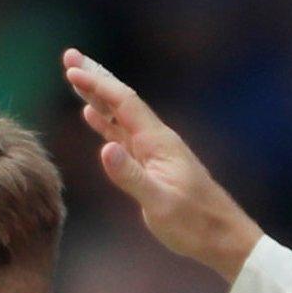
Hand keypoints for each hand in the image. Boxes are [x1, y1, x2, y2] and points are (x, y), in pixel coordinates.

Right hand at [62, 48, 263, 281]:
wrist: (222, 237)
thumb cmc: (194, 224)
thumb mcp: (160, 204)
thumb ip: (131, 176)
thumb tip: (104, 149)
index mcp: (158, 142)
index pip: (123, 104)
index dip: (97, 86)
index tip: (71, 70)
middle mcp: (156, 139)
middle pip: (121, 101)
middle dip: (95, 78)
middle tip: (69, 55)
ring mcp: (154, 151)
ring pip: (119, 115)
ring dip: (97, 96)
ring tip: (75, 77)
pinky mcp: (151, 164)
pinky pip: (122, 135)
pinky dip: (105, 121)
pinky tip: (92, 115)